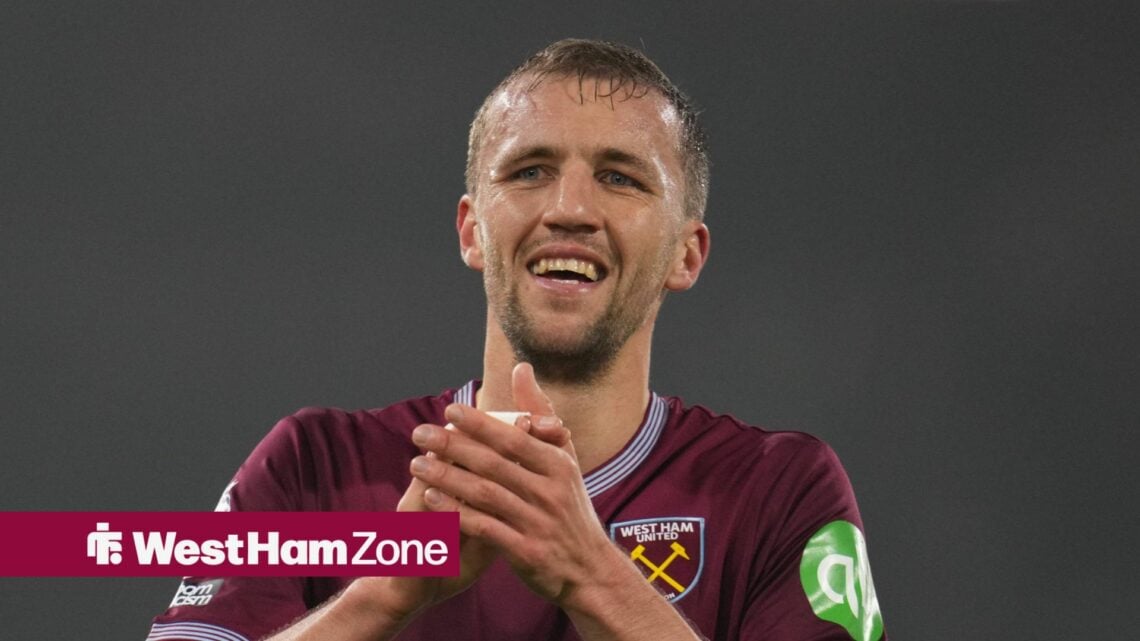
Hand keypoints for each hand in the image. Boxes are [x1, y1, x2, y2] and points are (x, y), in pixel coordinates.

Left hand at [409, 363, 613, 604]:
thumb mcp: (565, 459)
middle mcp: (550, 491)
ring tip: (416, 464)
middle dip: (453, 446)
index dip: (480, 424)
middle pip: (494, 463)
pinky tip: (431, 500)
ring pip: (484, 494)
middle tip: (419, 433)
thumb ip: (541, 414)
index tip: (449, 411)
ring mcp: (539, 522)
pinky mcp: (527, 552)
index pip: (514, 438)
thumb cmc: (570, 508)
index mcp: (559, 464)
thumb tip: (521, 368)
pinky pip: (484, 528)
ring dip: (446, 477)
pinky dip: (456, 512)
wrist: (590, 570)